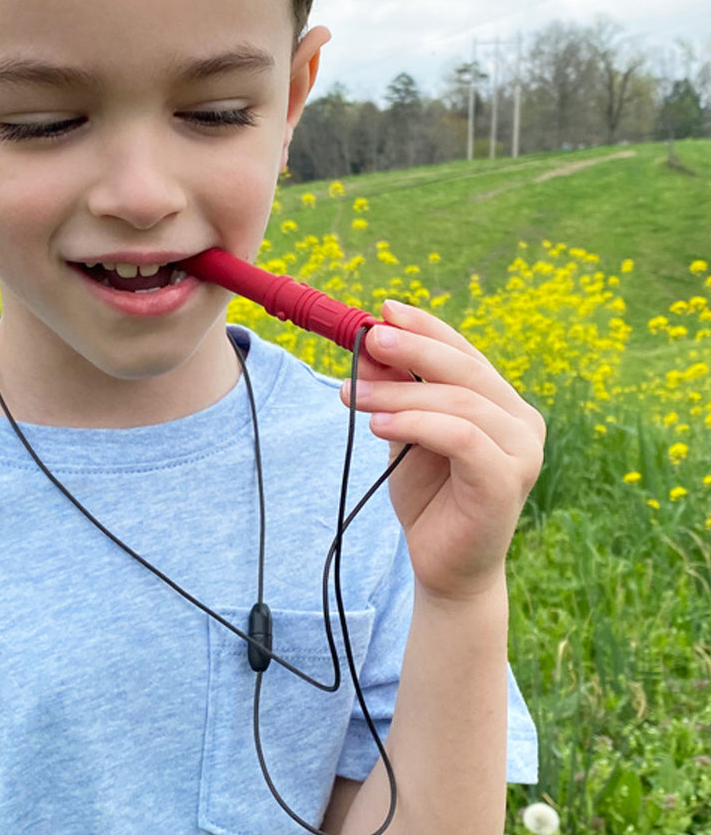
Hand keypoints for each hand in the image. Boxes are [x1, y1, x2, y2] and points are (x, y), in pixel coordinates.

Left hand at [339, 298, 544, 601]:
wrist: (443, 565)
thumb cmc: (428, 493)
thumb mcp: (403, 428)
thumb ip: (395, 387)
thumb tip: (370, 340)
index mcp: (501, 402)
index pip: (464, 351)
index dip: (426, 328)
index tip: (384, 310)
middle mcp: (521, 420)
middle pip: (464, 369)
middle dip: (412, 349)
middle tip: (369, 338)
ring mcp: (522, 451)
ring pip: (458, 402)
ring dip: (399, 393)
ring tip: (352, 393)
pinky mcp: (506, 481)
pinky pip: (461, 438)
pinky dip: (416, 424)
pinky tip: (378, 424)